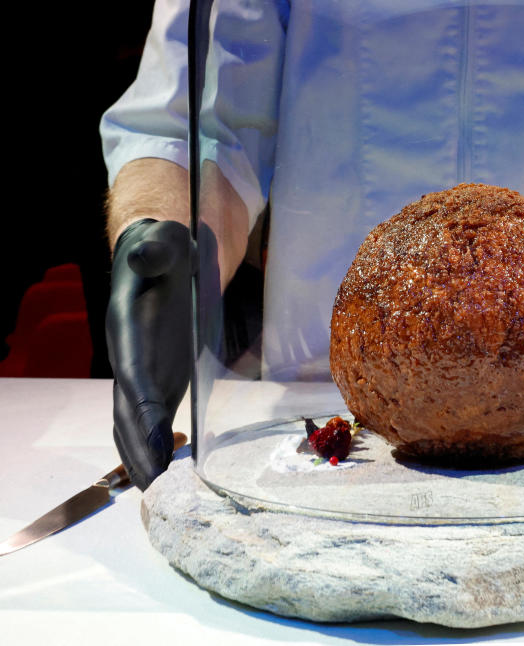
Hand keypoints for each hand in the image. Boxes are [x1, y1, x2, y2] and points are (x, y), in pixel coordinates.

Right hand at [106, 219, 217, 488]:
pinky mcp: (159, 378)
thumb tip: (147, 255)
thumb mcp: (163, 243)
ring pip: (135, 423)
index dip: (140, 410)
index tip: (154, 441)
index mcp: (126, 331)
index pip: (132, 377)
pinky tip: (175, 470)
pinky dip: (160, 445)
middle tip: (156, 490)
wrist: (157, 255)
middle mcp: (128, 359)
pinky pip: (154, 418)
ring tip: (162, 494)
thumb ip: (156, 252)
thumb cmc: (163, 249)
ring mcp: (142, 372)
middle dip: (140, 450)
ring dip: (146, 457)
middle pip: (127, 413)